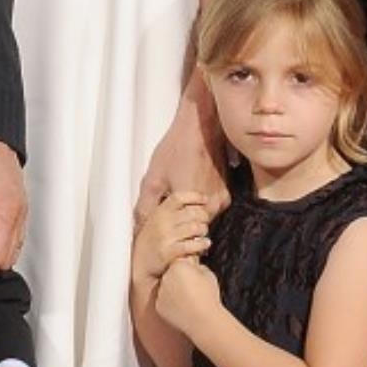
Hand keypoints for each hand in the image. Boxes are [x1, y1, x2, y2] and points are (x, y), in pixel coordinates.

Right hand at [133, 191, 213, 288]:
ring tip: (203, 234)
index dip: (195, 196)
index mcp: (159, 212)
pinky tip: (204, 244)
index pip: (179, 197)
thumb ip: (170, 211)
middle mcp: (162, 222)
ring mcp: (165, 237)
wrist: (141, 264)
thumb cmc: (151, 242)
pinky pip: (193, 244)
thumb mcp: (155, 221)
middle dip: (203, 216)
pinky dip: (202, 244)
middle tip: (204, 222)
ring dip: (204, 231)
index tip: (204, 199)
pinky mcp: (169, 251)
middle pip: (192, 212)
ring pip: (195, 228)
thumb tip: (192, 203)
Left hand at [135, 96, 227, 226]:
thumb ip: (145, 210)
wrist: (199, 125)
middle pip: (194, 230)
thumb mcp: (153, 180)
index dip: (172, 239)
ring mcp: (222, 198)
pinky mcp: (227, 190)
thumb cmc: (176, 149)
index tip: (163, 237)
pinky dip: (199, 204)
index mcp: (195, 208)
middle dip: (180, 228)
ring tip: (176, 199)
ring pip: (203, 218)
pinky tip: (187, 189)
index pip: (184, 240)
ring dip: (189, 215)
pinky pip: (211, 206)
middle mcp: (213, 207)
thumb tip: (139, 231)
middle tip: (166, 217)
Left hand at [155, 254, 221, 338]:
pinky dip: (170, 303)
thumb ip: (197, 267)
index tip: (194, 274)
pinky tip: (183, 307)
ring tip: (189, 299)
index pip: (180, 261)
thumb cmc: (208, 298)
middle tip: (192, 287)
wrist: (204, 321)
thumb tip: (193, 266)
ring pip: (166, 287)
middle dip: (178, 278)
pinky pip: (163, 300)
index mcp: (178, 266)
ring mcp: (160, 292)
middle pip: (171, 274)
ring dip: (174, 290)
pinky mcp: (158, 305)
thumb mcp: (208, 274)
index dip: (188, 268)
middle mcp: (165, 277)